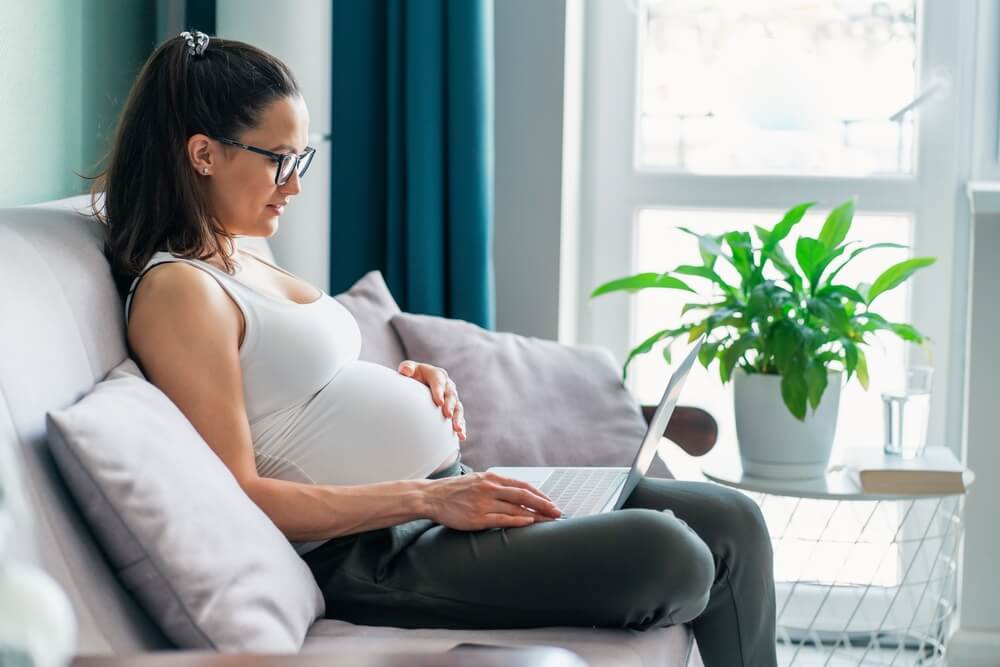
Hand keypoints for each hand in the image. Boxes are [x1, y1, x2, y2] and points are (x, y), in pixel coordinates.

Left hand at [398, 360, 466, 440]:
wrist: (418, 384)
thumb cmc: (412, 376)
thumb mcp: (409, 369)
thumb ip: (407, 368)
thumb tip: (405, 370)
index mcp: (437, 375)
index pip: (438, 381)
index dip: (439, 391)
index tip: (439, 402)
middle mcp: (447, 386)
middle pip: (451, 395)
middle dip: (450, 405)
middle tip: (447, 415)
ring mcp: (452, 398)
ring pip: (457, 407)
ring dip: (458, 418)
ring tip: (457, 429)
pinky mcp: (454, 409)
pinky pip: (459, 417)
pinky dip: (461, 426)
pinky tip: (462, 436)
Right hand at [422, 471, 561, 529]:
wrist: (431, 497)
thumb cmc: (454, 491)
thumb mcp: (477, 481)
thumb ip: (495, 485)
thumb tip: (515, 493)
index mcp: (492, 478)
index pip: (523, 485)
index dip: (540, 495)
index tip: (552, 503)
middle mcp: (490, 488)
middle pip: (524, 496)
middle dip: (544, 505)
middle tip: (558, 512)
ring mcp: (484, 503)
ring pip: (516, 508)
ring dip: (535, 515)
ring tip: (548, 521)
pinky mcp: (477, 517)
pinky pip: (502, 519)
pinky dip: (518, 520)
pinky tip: (529, 522)